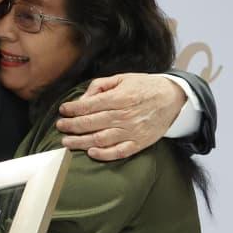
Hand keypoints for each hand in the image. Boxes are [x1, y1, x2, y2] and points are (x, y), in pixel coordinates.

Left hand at [56, 73, 184, 160]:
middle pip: (91, 124)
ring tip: (67, 142)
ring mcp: (132, 131)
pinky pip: (119, 152)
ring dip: (81, 142)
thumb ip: (100, 86)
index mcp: (120, 97)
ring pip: (101, 140)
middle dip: (72, 126)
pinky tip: (91, 153)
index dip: (73, 109)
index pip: (89, 106)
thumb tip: (83, 98)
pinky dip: (104, 155)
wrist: (172, 97)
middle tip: (60, 126)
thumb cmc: (144, 86)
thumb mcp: (122, 78)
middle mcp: (124, 115)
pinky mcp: (139, 143)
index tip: (62, 110)